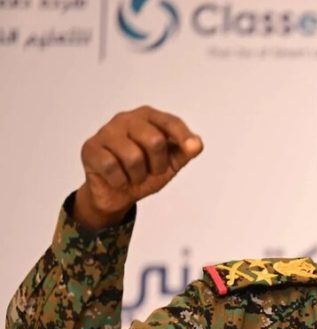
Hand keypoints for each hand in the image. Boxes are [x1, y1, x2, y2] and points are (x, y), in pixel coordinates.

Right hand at [74, 106, 202, 229]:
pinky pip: (112, 168)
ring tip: (134, 176)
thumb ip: (185, 152)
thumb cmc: (144, 171)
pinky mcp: (90, 148)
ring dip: (138, 176)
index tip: (193, 148)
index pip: (170, 122)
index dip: (183, 135)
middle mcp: (126, 119)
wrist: (117, 194)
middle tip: (152, 171)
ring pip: (133, 157)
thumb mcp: (170, 163)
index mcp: (148, 117)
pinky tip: (118, 178)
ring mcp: (106, 131)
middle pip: (154, 140)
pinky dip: (120, 181)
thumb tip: (196, 144)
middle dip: (158, 164)